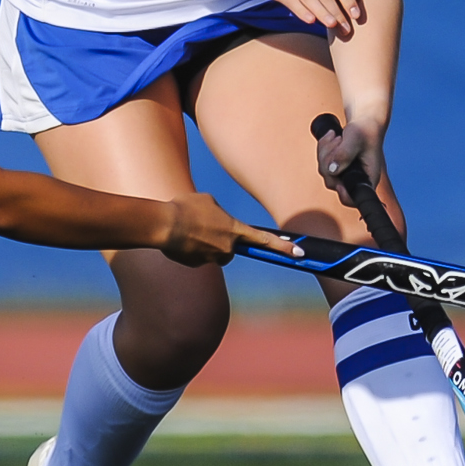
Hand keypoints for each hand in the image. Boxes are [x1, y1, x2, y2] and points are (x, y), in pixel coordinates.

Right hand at [160, 193, 302, 266]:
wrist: (164, 224)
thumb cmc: (186, 207)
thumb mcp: (208, 201)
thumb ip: (219, 212)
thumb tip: (217, 221)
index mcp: (235, 229)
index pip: (264, 240)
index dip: (284, 246)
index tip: (300, 253)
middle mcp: (228, 247)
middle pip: (231, 247)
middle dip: (220, 239)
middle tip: (202, 226)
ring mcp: (212, 258)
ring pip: (212, 252)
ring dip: (203, 242)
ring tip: (187, 228)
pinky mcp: (197, 264)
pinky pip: (197, 256)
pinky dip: (190, 248)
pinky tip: (179, 238)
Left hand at [315, 119, 385, 203]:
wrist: (364, 122)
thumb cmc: (365, 130)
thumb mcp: (355, 138)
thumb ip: (344, 153)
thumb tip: (332, 170)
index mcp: (368, 178)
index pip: (353, 199)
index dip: (343, 194)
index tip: (337, 178)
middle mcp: (355, 180)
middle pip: (332, 182)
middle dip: (329, 159)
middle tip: (337, 141)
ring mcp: (344, 175)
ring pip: (324, 171)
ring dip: (326, 151)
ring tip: (337, 137)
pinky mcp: (336, 168)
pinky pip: (321, 163)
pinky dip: (323, 148)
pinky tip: (332, 136)